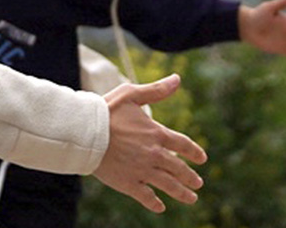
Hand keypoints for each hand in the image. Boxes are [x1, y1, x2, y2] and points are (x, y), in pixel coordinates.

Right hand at [92, 75, 207, 212]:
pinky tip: (160, 207)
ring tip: (191, 198)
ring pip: (168, 185)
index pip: (182, 145)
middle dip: (190, 177)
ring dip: (181, 193)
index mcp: (156, 133)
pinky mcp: (127, 183)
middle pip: (179, 168)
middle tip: (198, 184)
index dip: (194, 152)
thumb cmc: (105, 111)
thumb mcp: (131, 95)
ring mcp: (141, 170)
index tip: (202, 159)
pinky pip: (145, 196)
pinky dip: (154, 203)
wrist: (83, 132)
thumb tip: (177, 79)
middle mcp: (153, 154)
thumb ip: (156, 90)